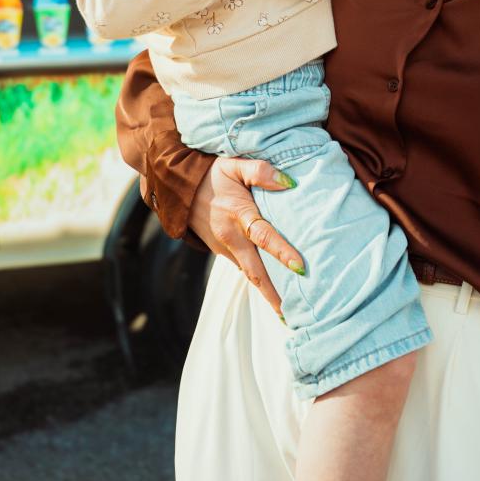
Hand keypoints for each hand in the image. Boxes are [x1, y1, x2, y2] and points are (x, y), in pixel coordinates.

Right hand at [188, 156, 304, 313]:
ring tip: (288, 309)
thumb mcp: (234, 164)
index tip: (300, 268)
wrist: (179, 186)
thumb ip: (261, 171)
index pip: (264, 235)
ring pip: (249, 273)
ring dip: (266, 291)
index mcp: (238, 214)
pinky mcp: (221, 250)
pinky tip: (272, 287)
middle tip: (291, 315)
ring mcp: (224, 247)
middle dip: (273, 294)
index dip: (282, 252)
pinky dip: (257, 279)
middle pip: (255, 271)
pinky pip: (243, 267)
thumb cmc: (212, 173)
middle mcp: (230, 236)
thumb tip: (289, 182)